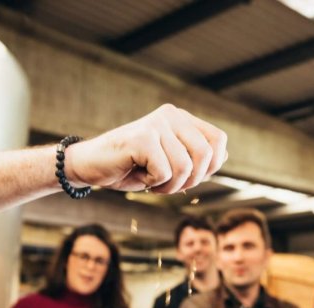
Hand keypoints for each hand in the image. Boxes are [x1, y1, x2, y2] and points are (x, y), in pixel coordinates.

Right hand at [66, 104, 227, 193]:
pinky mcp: (142, 137)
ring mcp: (155, 124)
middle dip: (191, 180)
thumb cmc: (130, 167)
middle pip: (205, 155)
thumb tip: (223, 156)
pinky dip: (154, 184)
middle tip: (168, 185)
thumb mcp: (168, 164)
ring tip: (152, 182)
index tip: (189, 178)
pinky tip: (140, 176)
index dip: (211, 166)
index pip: (218, 140)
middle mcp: (170, 116)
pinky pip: (165, 172)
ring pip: (185, 167)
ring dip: (170, 186)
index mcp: (180, 118)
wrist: (90, 166)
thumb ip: (193, 159)